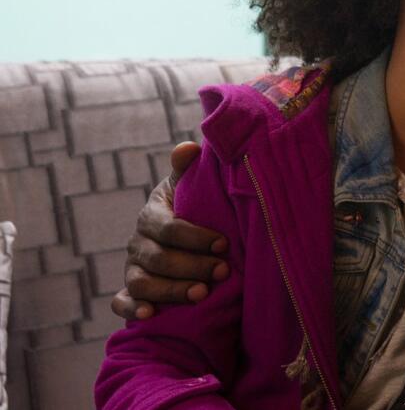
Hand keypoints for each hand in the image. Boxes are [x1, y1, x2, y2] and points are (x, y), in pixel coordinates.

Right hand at [110, 142, 228, 319]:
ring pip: (142, 282)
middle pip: (158, 258)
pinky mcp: (130, 290)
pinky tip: (151, 315)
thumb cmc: (194, 207)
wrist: (184, 235)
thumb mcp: (191, 186)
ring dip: (171, 290)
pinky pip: (121, 302)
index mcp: (152, 214)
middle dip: (191, 266)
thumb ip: (189, 169)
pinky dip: (132, 309)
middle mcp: (138, 241)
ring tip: (202, 294)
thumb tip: (188, 148)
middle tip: (222, 272)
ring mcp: (132, 267)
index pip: (169, 228)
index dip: (196, 237)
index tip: (224, 244)